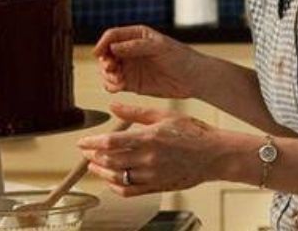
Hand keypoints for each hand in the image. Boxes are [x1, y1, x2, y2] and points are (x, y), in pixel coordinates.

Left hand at [78, 103, 221, 196]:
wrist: (214, 155)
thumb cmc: (193, 133)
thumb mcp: (164, 115)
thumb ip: (135, 113)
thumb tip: (113, 106)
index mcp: (149, 138)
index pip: (110, 143)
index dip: (92, 143)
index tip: (82, 142)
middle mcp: (148, 159)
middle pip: (110, 161)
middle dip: (93, 157)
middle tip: (86, 152)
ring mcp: (152, 175)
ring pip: (117, 177)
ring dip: (101, 172)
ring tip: (94, 165)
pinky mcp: (157, 187)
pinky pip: (130, 191)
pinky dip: (116, 187)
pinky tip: (111, 181)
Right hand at [93, 26, 201, 98]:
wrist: (194, 79)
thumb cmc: (181, 57)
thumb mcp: (160, 47)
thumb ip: (136, 47)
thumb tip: (113, 47)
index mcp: (136, 36)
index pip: (112, 36)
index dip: (103, 43)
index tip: (98, 53)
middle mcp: (129, 50)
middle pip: (106, 54)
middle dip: (104, 61)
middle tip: (111, 68)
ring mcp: (130, 67)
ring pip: (108, 70)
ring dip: (107, 75)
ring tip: (118, 80)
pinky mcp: (132, 83)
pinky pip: (114, 84)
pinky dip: (111, 86)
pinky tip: (118, 87)